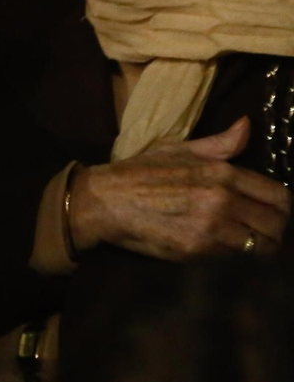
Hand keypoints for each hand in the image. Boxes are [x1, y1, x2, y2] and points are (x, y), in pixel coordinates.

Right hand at [71, 118, 291, 259]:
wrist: (104, 201)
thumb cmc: (139, 172)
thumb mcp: (178, 149)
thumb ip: (219, 143)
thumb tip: (247, 125)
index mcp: (222, 172)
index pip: (278, 196)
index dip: (282, 208)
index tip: (273, 213)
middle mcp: (222, 199)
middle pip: (276, 224)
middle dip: (274, 231)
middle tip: (262, 233)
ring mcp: (211, 227)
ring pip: (260, 246)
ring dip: (257, 247)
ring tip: (247, 245)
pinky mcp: (197, 249)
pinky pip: (232, 257)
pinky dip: (232, 255)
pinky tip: (219, 247)